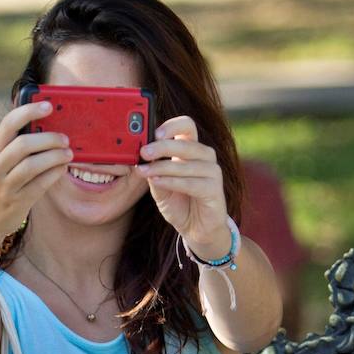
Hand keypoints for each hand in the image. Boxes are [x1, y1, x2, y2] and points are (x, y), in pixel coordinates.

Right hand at [0, 100, 71, 245]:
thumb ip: (16, 147)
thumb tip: (49, 128)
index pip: (8, 124)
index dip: (29, 111)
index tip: (48, 106)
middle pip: (23, 144)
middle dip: (48, 139)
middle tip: (64, 138)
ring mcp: (5, 186)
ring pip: (32, 165)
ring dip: (55, 157)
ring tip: (68, 154)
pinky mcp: (17, 202)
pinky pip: (40, 184)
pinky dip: (55, 174)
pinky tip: (62, 168)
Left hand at [135, 116, 229, 257]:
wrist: (196, 228)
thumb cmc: (179, 203)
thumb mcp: (159, 186)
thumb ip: (152, 171)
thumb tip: (139, 157)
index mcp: (191, 150)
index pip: (187, 126)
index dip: (172, 125)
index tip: (152, 132)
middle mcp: (205, 157)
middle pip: (186, 143)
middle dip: (162, 146)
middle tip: (143, 152)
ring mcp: (212, 173)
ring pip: (187, 163)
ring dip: (163, 167)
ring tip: (144, 172)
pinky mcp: (214, 190)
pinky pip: (192, 183)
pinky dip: (173, 182)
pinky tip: (157, 182)